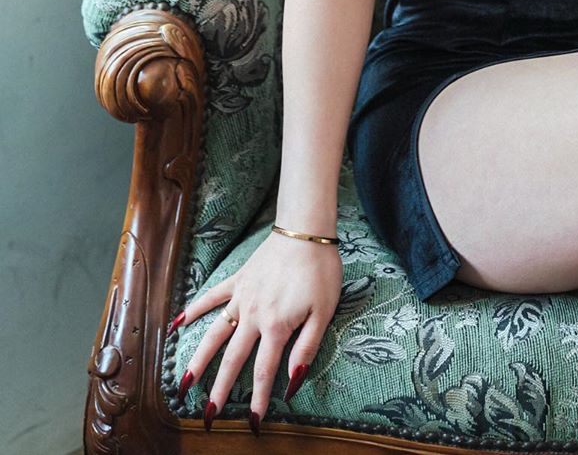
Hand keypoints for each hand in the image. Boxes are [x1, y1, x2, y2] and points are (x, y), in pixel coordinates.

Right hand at [170, 228, 342, 433]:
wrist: (306, 231)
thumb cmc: (321, 272)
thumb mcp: (324, 312)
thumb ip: (306, 348)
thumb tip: (292, 382)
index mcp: (276, 327)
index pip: (263, 371)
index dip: (258, 399)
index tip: (252, 423)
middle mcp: (253, 315)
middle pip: (232, 360)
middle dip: (219, 391)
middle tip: (208, 416)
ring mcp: (241, 297)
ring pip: (214, 334)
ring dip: (198, 360)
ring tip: (184, 383)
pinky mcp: (238, 280)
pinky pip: (211, 297)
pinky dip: (193, 310)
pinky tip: (176, 324)